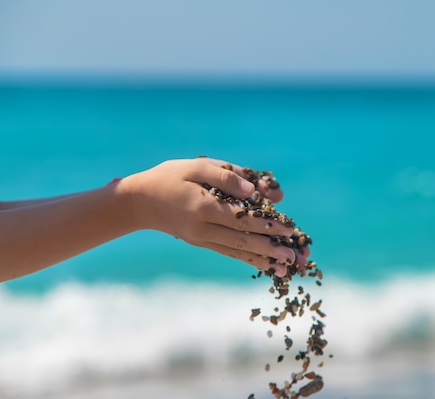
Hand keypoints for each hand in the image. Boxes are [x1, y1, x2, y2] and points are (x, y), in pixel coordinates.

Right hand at [122, 158, 296, 276]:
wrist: (139, 202)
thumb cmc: (170, 177)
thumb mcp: (196, 166)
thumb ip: (226, 176)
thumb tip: (253, 191)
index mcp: (203, 206)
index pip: (241, 218)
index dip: (266, 224)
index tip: (289, 229)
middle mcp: (203, 228)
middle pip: (243, 239)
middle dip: (271, 247)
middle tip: (294, 255)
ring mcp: (202, 239)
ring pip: (237, 251)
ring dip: (264, 259)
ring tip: (287, 267)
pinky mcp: (202, 243)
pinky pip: (229, 252)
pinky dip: (249, 259)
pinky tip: (267, 265)